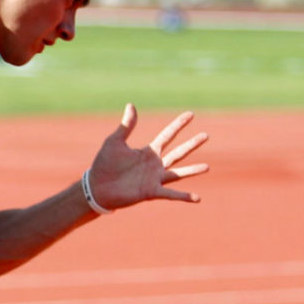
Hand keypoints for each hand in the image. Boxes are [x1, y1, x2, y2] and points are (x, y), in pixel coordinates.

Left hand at [88, 103, 208, 209]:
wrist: (97, 187)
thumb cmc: (105, 164)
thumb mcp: (115, 142)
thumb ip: (126, 125)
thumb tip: (131, 104)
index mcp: (148, 152)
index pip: (168, 135)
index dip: (178, 124)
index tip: (191, 114)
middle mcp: (155, 165)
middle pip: (178, 152)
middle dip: (191, 144)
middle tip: (206, 135)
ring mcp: (155, 179)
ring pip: (178, 173)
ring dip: (192, 170)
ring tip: (207, 167)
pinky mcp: (151, 192)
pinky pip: (171, 194)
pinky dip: (184, 196)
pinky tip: (197, 198)